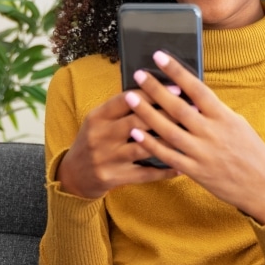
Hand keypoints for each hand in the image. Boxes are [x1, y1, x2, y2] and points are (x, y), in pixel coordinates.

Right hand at [57, 91, 179, 198]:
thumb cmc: (94, 142)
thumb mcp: (98, 121)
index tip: (176, 88)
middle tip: (190, 109)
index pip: (126, 99)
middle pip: (138, 121)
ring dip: (169, 141)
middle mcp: (101, 136)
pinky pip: (145, 173)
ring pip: (144, 147)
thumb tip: (154, 90)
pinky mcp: (114, 177)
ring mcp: (107, 158)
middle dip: (167, 114)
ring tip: (189, 134)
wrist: (73, 175)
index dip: (152, 92)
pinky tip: (181, 167)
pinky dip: (164, 170)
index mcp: (97, 117)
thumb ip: (120, 109)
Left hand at [125, 51, 264, 223]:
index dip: (177, 72)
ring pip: (169, 130)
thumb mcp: (238, 125)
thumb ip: (216, 112)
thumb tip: (193, 96)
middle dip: (156, 89)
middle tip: (138, 74)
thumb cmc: (252, 153)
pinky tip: (136, 134)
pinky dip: (151, 144)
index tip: (160, 57)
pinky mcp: (196, 172)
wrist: (263, 187)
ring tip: (130, 98)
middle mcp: (212, 133)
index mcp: (225, 118)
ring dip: (147, 113)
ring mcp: (203, 154)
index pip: (198, 89)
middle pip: (178, 107)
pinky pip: (168, 156)